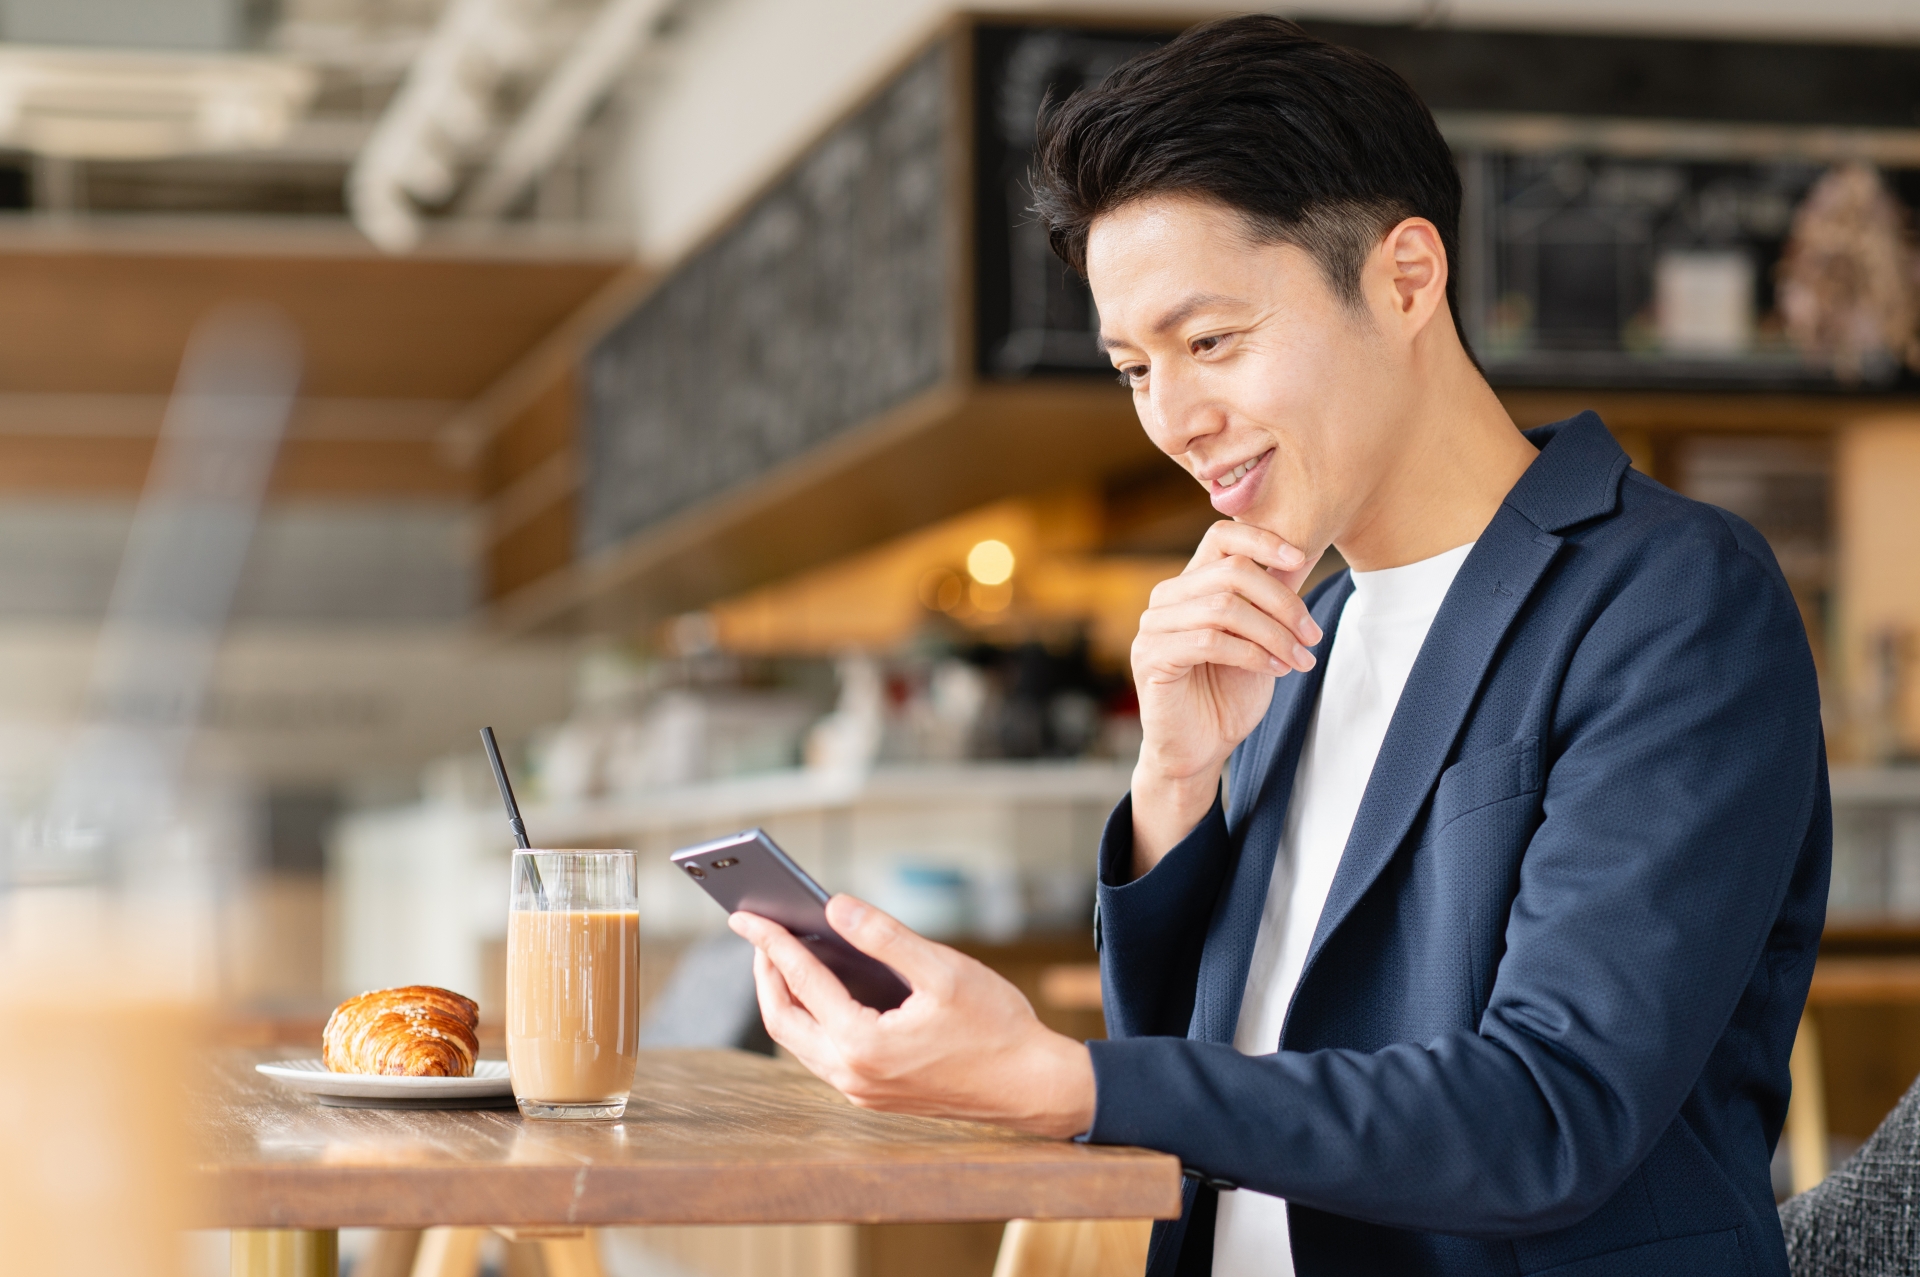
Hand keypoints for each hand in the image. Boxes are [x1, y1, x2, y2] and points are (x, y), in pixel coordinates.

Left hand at [728, 896, 1095, 1137]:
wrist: (1031, 1087)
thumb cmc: (996, 1027)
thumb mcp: (942, 970)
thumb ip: (884, 937)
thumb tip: (835, 907)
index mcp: (863, 1044)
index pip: (801, 983)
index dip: (771, 942)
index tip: (746, 917)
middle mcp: (852, 1074)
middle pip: (784, 1020)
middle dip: (766, 973)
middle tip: (759, 932)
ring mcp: (861, 1090)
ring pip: (800, 1041)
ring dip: (787, 998)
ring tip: (784, 954)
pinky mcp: (874, 1093)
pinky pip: (824, 1053)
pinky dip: (813, 1017)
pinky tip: (824, 989)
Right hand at [1130, 521, 1321, 874]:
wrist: (1199, 750)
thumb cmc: (1227, 694)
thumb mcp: (1258, 640)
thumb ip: (1267, 604)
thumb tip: (1300, 559)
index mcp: (1191, 585)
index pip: (1221, 536)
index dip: (1262, 540)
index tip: (1301, 560)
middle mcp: (1166, 598)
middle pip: (1232, 571)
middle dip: (1283, 602)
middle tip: (1312, 635)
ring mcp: (1153, 627)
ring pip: (1224, 606)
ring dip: (1273, 633)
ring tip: (1298, 659)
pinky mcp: (1151, 658)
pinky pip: (1209, 641)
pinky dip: (1251, 654)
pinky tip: (1273, 670)